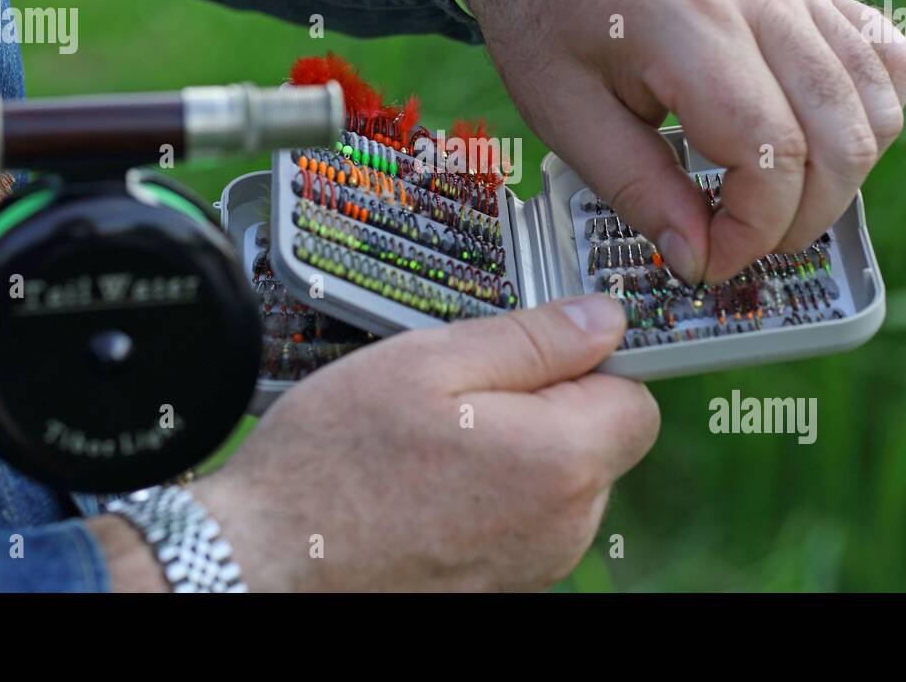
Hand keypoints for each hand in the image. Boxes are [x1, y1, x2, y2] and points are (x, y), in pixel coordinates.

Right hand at [96, 294, 657, 590]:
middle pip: (599, 443)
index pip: (635, 400)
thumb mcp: (431, 362)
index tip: (531, 356)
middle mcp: (564, 526)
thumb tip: (607, 318)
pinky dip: (491, 496)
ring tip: (435, 441)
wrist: (270, 560)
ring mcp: (535, 565)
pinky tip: (429, 484)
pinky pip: (524, 523)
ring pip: (560, 483)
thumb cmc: (338, 458)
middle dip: (550, 408)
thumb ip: (533, 340)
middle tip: (462, 393)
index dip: (589, 366)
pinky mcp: (503, 587)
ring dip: (517, 452)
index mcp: (560, 461)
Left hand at [450, 0, 905, 282]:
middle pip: (842, 139)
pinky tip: (813, 142)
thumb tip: (697, 257)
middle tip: (736, 243)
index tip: (708, 259)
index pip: (771, 154)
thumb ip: (636, 189)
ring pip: (877, 102)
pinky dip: (868, 114)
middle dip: (800, 220)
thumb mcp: (563, 113)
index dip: (753, 230)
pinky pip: (883, 56)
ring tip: (770, 203)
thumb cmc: (541, 10)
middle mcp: (760, 0)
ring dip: (840, 176)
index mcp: (688, 26)